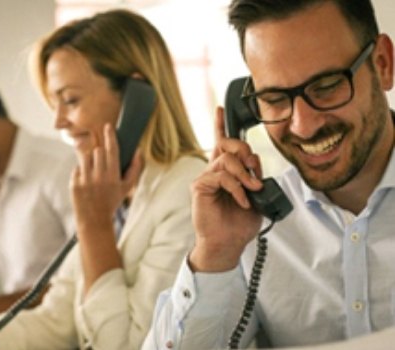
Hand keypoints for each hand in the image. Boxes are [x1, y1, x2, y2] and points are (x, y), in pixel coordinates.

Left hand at [70, 123, 142, 229]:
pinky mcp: (74, 183)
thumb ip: (135, 169)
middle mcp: (99, 176)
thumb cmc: (112, 202)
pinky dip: (81, 172)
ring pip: (86, 157)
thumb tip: (138, 151)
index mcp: (113, 176)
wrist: (94, 219)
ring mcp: (85, 180)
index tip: (107, 126)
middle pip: (98, 151)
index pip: (111, 150)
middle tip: (101, 162)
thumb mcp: (127, 188)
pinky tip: (86, 182)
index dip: (110, 136)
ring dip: (90, 160)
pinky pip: (77, 168)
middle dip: (100, 153)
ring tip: (93, 172)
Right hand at [189, 107, 263, 271]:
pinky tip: (242, 200)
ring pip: (226, 160)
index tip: (221, 109)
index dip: (220, 125)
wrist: (227, 244)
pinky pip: (221, 176)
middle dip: (244, 149)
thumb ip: (255, 177)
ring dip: (245, 174)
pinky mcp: (200, 187)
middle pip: (226, 143)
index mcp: (226, 171)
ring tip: (253, 189)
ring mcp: (205, 178)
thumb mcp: (256, 197)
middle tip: (255, 166)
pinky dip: (237, 188)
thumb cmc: (239, 223)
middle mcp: (214, 171)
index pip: (221, 143)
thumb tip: (256, 163)